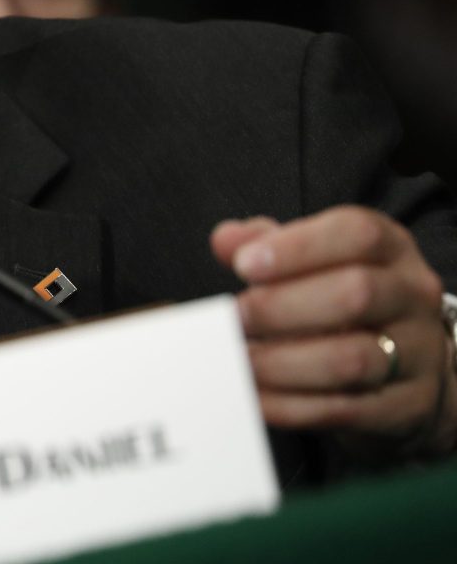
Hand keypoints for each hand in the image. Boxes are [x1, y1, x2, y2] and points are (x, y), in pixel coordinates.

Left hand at [211, 206, 456, 462]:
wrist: (410, 364)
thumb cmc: (346, 300)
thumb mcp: (316, 259)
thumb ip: (266, 242)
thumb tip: (225, 240)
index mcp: (391, 249)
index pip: (357, 234)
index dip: (296, 248)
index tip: (243, 265)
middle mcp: (412, 297)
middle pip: (356, 295)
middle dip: (280, 307)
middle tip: (233, 317)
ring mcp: (418, 354)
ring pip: (351, 359)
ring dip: (279, 362)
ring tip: (236, 358)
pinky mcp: (408, 405)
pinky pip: (344, 409)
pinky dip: (288, 404)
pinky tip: (253, 394)